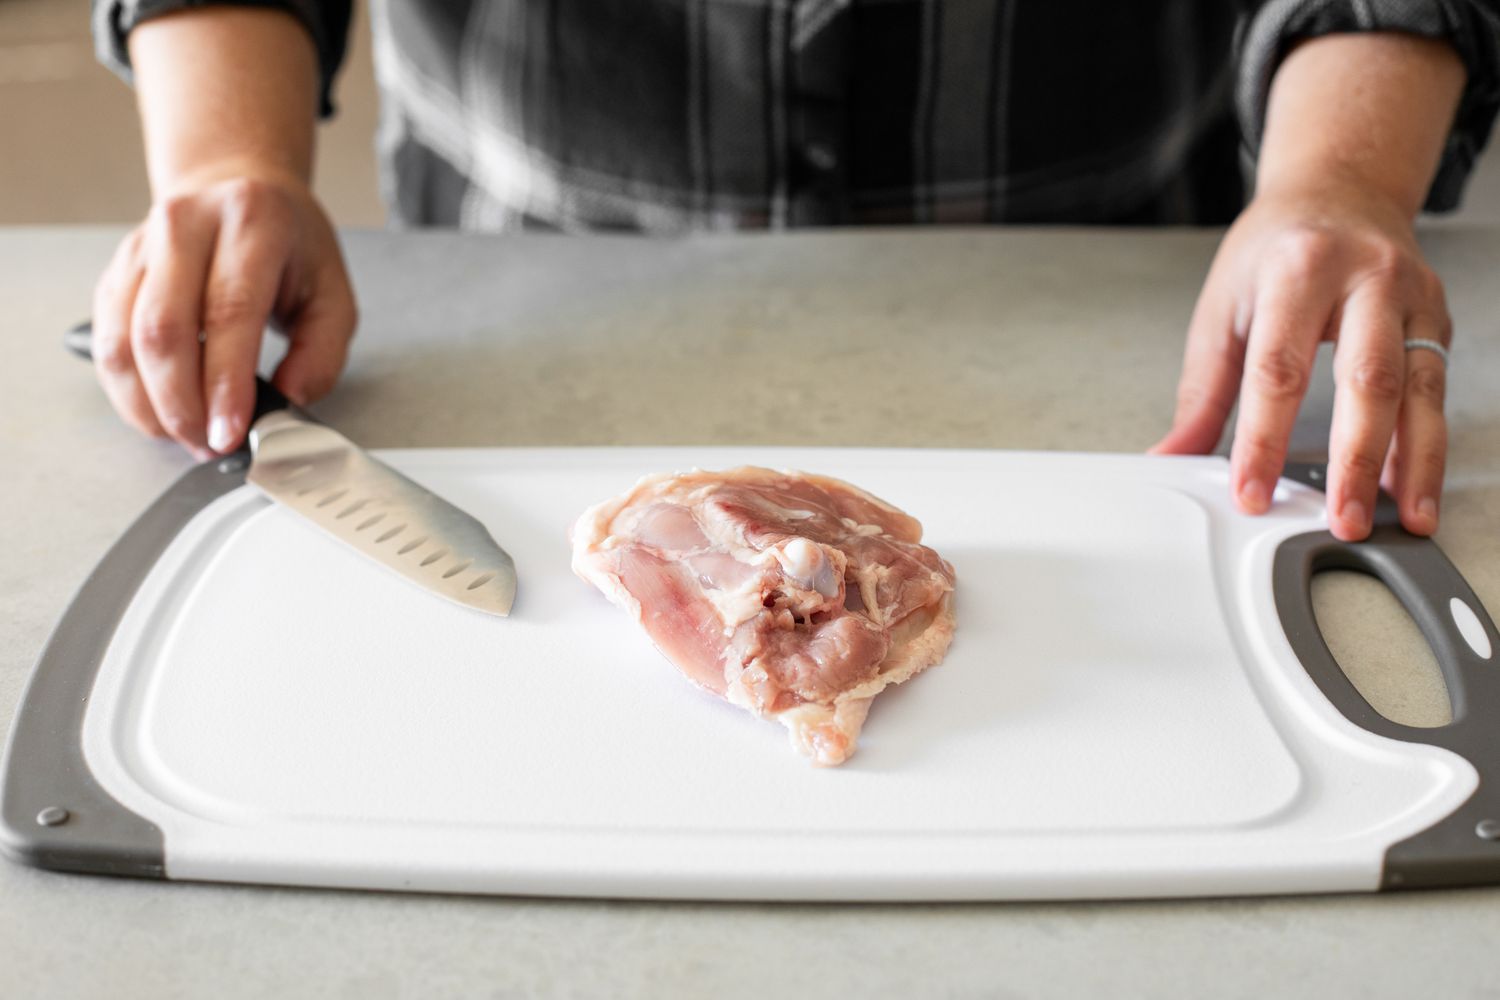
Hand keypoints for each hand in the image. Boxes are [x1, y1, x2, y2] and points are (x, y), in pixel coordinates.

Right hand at [91, 164, 356, 457]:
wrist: (238, 186)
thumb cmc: (290, 245)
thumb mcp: (333, 293)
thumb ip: (321, 354)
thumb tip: (289, 400)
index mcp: (252, 224)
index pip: (228, 312)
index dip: (224, 382)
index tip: (229, 432)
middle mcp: (186, 225)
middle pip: (163, 329)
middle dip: (181, 404)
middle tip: (208, 445)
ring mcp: (141, 246)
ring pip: (122, 339)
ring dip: (148, 404)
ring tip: (185, 436)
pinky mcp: (115, 271)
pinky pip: (106, 339)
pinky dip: (127, 388)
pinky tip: (158, 411)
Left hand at [1151, 183, 1449, 539]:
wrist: (1338, 191)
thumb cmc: (1274, 251)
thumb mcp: (1222, 309)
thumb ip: (1202, 392)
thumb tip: (1173, 454)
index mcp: (1297, 270)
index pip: (1279, 370)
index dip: (1265, 439)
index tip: (1252, 491)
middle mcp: (1365, 278)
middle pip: (1367, 380)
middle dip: (1355, 459)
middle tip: (1340, 518)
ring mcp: (1411, 297)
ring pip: (1420, 390)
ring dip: (1412, 463)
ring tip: (1401, 519)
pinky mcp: (1436, 318)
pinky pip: (1436, 389)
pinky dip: (1426, 444)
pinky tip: (1412, 486)